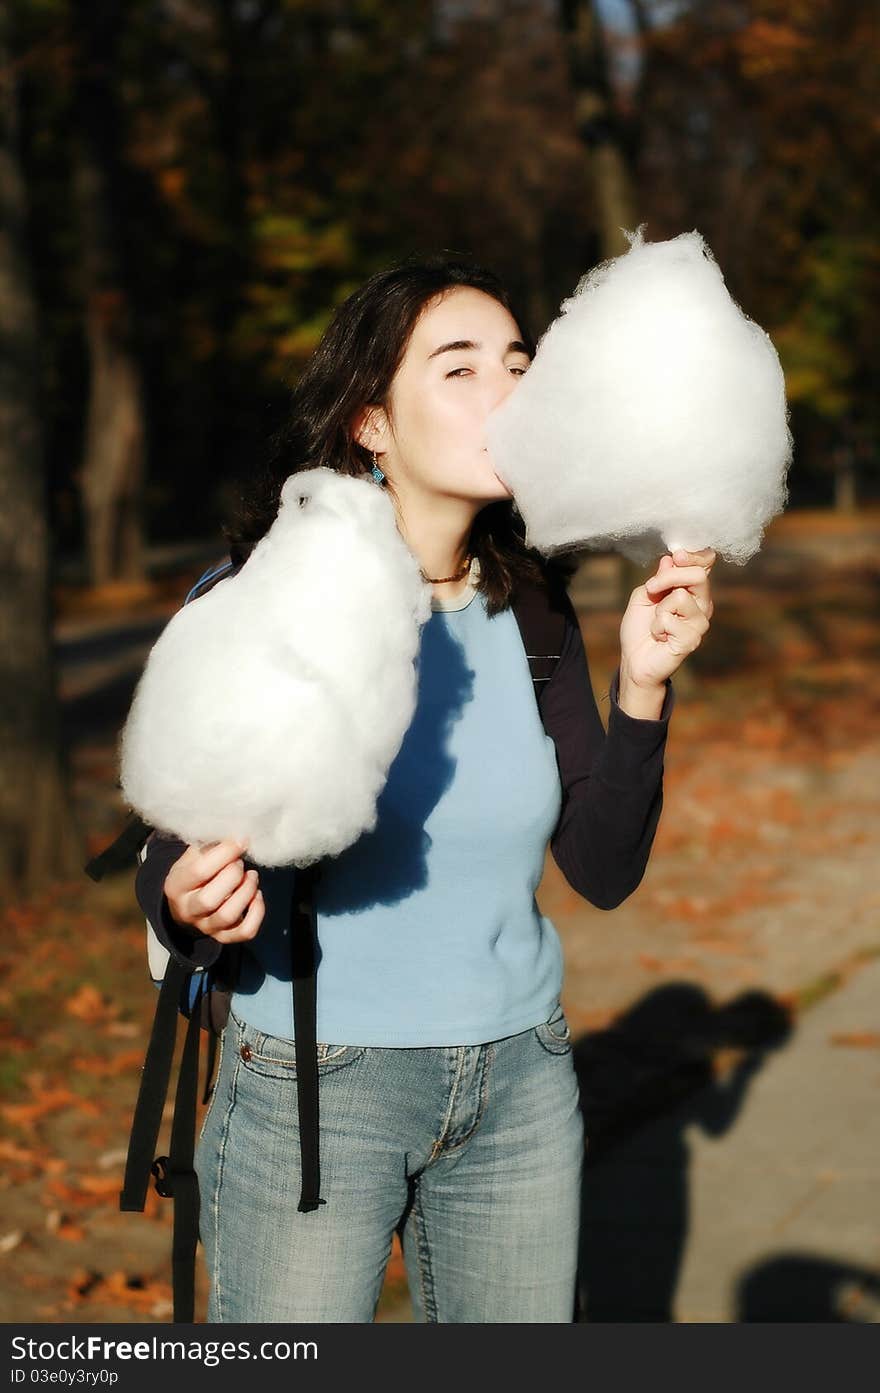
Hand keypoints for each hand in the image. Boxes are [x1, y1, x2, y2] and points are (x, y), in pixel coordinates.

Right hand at [164, 838, 264, 943]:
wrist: (185, 907)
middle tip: (240, 863)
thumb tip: (236, 835)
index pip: (199, 871)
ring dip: (246, 892)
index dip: (224, 853)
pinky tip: (257, 895)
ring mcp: (205, 926)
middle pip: (209, 899)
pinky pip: (245, 931)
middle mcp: (188, 910)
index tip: (241, 840)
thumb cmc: (193, 876)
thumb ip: (209, 846)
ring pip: (228, 916)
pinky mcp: (223, 936)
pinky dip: (257, 913)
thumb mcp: (191, 858)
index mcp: (176, 886)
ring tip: (251, 876)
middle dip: (232, 876)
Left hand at [619, 547, 714, 690]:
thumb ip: (659, 577)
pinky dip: (657, 627)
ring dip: (659, 608)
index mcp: (692, 590)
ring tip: (657, 623)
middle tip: (652, 588)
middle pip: (698, 575)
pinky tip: (660, 637)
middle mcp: (702, 604)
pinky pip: (670, 619)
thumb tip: (670, 559)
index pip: (705, 564)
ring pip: (680, 596)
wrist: (634, 659)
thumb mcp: (644, 594)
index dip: (694, 555)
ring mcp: (699, 623)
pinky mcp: (692, 639)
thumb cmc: (640, 628)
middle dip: (669, 577)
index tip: (677, 556)